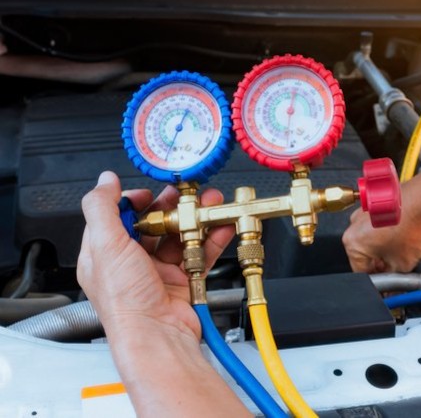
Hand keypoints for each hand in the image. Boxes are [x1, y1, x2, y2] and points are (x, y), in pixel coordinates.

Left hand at [77, 171, 234, 339]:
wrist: (159, 338)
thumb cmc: (127, 302)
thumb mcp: (106, 246)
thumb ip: (101, 208)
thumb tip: (104, 180)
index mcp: (105, 252)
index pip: (117, 215)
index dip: (134, 200)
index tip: (148, 194)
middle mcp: (131, 261)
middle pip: (152, 222)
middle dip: (171, 206)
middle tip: (185, 195)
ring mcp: (158, 270)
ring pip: (179, 234)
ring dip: (196, 217)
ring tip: (209, 204)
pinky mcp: (182, 278)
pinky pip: (199, 250)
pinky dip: (212, 237)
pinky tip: (220, 225)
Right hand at [343, 172, 420, 272]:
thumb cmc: (412, 223)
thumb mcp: (403, 263)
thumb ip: (392, 277)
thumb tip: (392, 279)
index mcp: (352, 242)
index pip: (360, 271)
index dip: (377, 280)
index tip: (388, 283)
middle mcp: (353, 226)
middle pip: (365, 254)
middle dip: (382, 263)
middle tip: (400, 267)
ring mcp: (363, 212)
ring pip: (372, 239)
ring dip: (385, 247)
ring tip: (406, 248)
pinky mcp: (374, 204)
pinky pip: (378, 225)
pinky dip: (389, 232)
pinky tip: (405, 234)